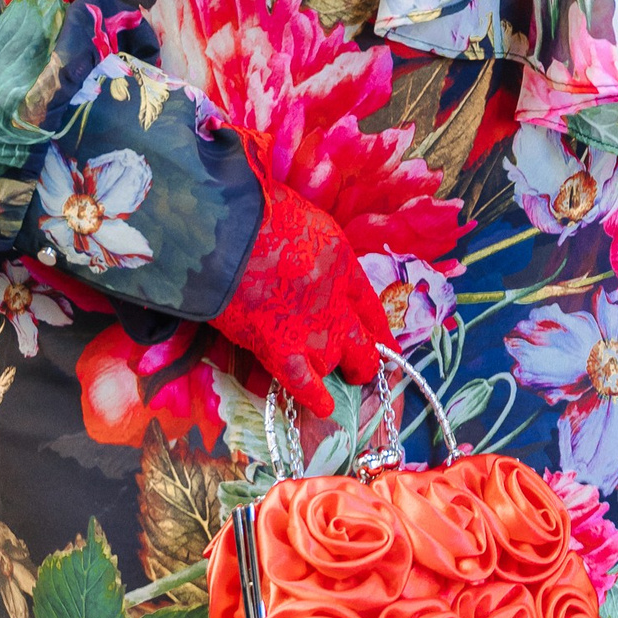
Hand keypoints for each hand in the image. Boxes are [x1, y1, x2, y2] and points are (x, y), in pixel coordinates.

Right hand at [213, 181, 394, 415]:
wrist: (231, 232)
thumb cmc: (261, 211)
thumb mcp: (306, 219)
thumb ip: (316, 249)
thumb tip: (311, 261)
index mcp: (342, 263)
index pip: (369, 303)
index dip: (378, 326)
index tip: (386, 340)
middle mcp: (335, 302)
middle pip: (361, 341)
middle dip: (365, 359)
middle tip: (365, 369)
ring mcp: (311, 329)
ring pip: (334, 360)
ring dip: (332, 368)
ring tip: (335, 380)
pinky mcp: (280, 349)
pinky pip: (304, 383)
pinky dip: (315, 397)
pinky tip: (325, 405)